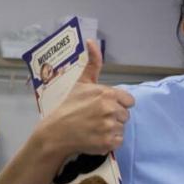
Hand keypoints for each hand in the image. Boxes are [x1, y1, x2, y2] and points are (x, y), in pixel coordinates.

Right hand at [40, 40, 134, 156]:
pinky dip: (109, 142)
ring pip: (122, 128)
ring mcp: (110, 126)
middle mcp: (111, 109)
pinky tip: (96, 137)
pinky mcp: (108, 142)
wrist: (55, 133)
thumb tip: (91, 40)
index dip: (118, 104)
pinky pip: (118, 141)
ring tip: (95, 128)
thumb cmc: (68, 106)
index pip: (129, 101)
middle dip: (114, 117)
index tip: (104, 107)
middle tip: (96, 118)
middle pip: (126, 115)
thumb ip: (92, 63)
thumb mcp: (81, 82)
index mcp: (107, 94)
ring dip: (111, 129)